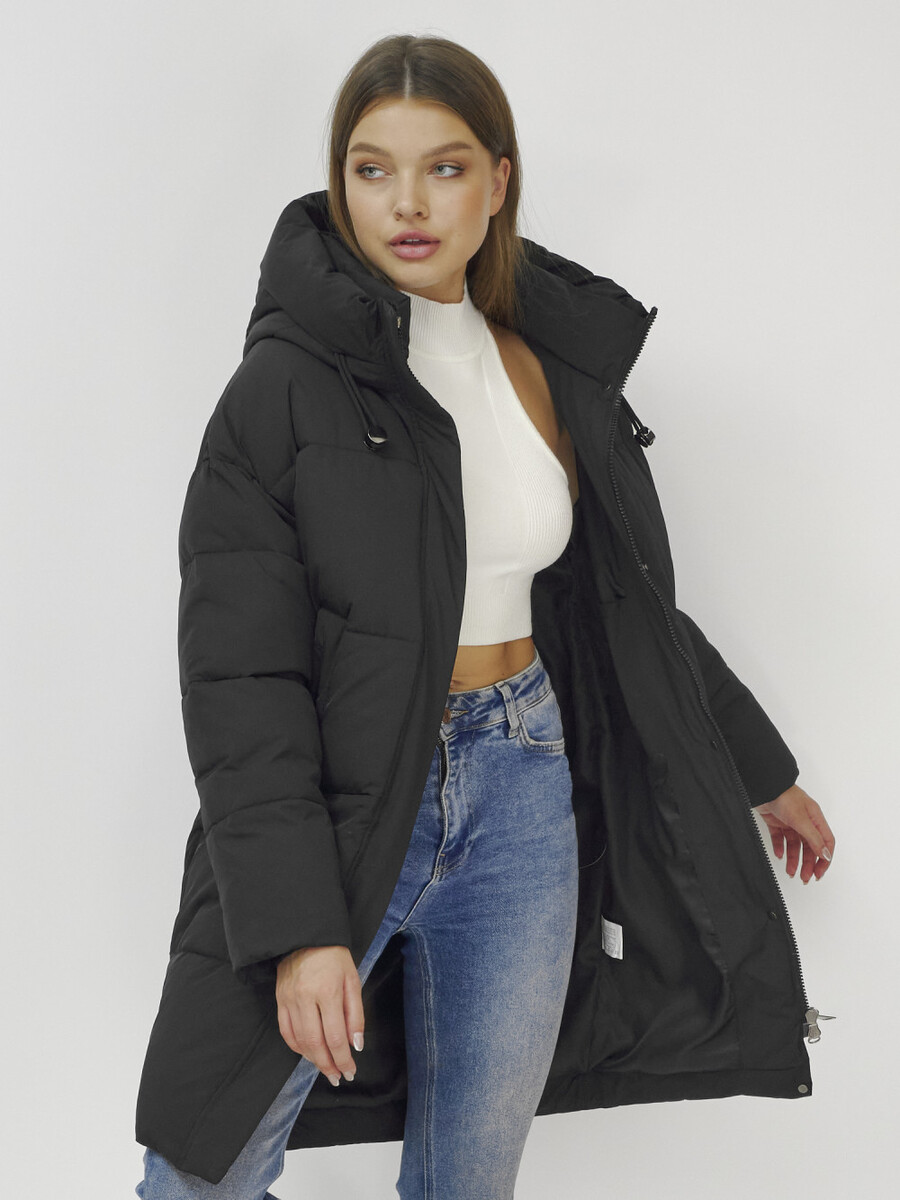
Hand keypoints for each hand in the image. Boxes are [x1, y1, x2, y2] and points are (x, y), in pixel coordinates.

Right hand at [275, 945, 364, 1086]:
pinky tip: (308, 1052)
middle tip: (338, 1078)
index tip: (350, 1071)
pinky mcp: (279, 1000)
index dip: (343, 1059)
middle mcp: (305, 998)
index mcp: (327, 991)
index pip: (336, 1036)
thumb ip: (356, 1014)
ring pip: (299, 1041)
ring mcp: (289, 1000)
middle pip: (315, 1044)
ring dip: (313, 1060)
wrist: (305, 935)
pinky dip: (296, 1047)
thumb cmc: (334, 956)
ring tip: (326, 1068)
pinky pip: (286, 1031)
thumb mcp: (352, 979)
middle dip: (328, 1065)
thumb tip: (356, 1045)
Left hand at [754, 784, 834, 883]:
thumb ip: (814, 839)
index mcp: (816, 819)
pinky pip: (780, 839)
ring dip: (794, 859)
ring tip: (790, 872)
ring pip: (795, 845)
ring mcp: (790, 821)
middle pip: (810, 847)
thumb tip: (826, 855)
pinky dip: (780, 848)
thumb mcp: (802, 820)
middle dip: (808, 864)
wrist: (763, 786)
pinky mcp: (776, 822)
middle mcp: (805, 821)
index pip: (826, 843)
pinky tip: (779, 855)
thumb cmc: (785, 796)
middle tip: (804, 878)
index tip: (819, 873)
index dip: (824, 859)